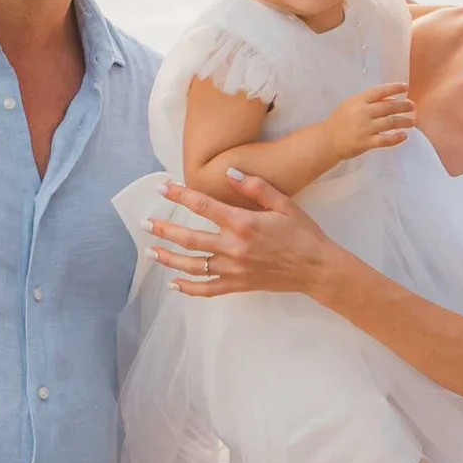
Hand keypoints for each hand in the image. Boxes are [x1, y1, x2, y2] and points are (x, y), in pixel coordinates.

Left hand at [150, 171, 338, 300]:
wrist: (317, 269)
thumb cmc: (303, 234)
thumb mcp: (283, 204)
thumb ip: (255, 188)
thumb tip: (228, 173)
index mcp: (243, 224)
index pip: (203, 206)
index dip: (180, 195)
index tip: (163, 188)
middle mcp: (233, 248)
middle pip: (189, 238)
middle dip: (164, 230)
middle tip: (145, 223)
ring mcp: (234, 270)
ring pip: (192, 265)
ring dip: (168, 258)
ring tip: (150, 251)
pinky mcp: (238, 285)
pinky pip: (207, 289)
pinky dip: (188, 288)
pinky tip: (174, 284)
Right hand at [330, 84, 413, 160]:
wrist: (327, 140)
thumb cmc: (340, 121)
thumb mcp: (351, 105)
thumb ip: (369, 101)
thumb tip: (391, 99)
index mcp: (358, 101)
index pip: (379, 91)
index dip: (394, 88)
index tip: (406, 87)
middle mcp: (363, 112)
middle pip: (388, 107)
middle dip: (403, 106)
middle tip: (413, 106)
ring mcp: (365, 128)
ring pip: (390, 123)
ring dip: (404, 121)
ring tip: (412, 121)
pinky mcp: (366, 143)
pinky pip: (385, 140)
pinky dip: (396, 138)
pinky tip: (404, 136)